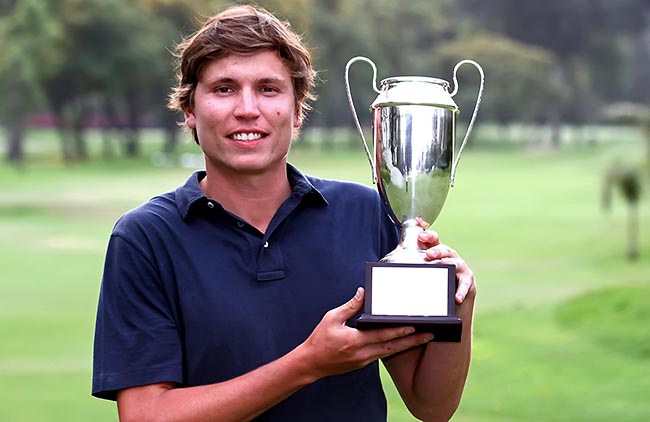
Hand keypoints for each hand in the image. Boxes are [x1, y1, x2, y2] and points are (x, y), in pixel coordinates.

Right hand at [300, 288, 432, 379]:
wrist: (311, 363)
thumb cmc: (320, 339)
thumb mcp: (332, 318)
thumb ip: (350, 306)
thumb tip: (363, 292)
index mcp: (355, 341)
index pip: (382, 335)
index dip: (399, 331)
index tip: (414, 326)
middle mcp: (363, 354)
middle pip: (393, 347)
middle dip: (413, 341)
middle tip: (430, 335)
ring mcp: (364, 361)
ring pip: (390, 352)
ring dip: (407, 346)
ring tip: (422, 338)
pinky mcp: (363, 364)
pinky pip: (382, 355)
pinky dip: (394, 349)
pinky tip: (403, 343)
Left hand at [415, 217, 475, 304]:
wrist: (454, 302)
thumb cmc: (436, 282)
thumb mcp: (424, 272)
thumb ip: (410, 267)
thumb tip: (387, 271)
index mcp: (437, 253)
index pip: (433, 240)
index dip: (428, 236)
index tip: (421, 235)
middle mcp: (450, 257)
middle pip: (444, 249)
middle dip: (437, 250)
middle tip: (429, 254)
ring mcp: (460, 268)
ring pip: (456, 263)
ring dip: (450, 263)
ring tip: (444, 265)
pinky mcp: (468, 281)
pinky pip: (465, 285)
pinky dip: (461, 291)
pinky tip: (456, 297)